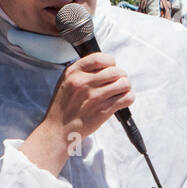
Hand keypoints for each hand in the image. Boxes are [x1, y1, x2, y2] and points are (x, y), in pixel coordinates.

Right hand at [21, 53, 134, 173]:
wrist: (58, 129)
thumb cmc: (63, 107)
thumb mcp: (65, 82)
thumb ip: (82, 71)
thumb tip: (105, 65)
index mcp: (73, 72)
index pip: (100, 58)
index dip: (110, 62)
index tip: (111, 67)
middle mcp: (84, 82)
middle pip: (116, 71)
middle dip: (120, 76)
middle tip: (117, 82)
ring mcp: (94, 96)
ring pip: (124, 83)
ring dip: (125, 87)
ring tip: (120, 92)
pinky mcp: (103, 110)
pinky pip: (127, 98)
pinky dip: (128, 98)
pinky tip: (122, 101)